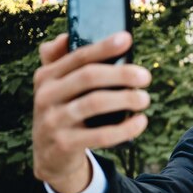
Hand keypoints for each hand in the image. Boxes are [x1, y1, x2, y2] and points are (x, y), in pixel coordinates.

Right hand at [32, 32, 151, 192]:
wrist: (51, 156)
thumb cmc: (63, 113)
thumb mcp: (56, 88)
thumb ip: (60, 61)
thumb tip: (67, 36)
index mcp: (46, 76)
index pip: (78, 56)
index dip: (103, 47)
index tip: (127, 39)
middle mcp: (46, 96)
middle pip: (89, 77)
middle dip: (122, 74)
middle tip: (146, 77)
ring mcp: (54, 121)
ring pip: (95, 103)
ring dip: (126, 99)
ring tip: (145, 99)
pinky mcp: (65, 144)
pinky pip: (101, 135)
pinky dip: (125, 128)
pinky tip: (140, 122)